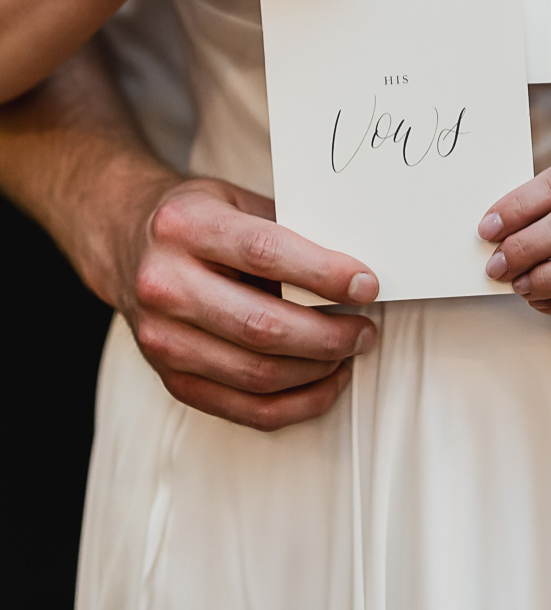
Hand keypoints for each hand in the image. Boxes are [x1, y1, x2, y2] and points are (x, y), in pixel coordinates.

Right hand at [116, 177, 379, 429]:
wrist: (125, 239)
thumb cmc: (196, 217)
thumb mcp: (235, 200)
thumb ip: (287, 229)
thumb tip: (354, 270)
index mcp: (185, 226)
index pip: (265, 253)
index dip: (323, 273)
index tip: (367, 284)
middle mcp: (164, 284)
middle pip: (261, 326)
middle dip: (328, 335)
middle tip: (365, 328)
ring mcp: (162, 338)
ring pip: (256, 374)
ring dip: (318, 370)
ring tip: (350, 351)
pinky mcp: (170, 378)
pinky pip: (244, 409)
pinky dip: (296, 402)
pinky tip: (325, 381)